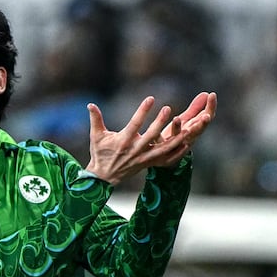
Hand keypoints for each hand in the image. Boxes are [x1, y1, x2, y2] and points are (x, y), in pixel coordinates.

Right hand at [84, 92, 216, 185]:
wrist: (104, 177)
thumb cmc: (99, 154)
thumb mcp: (95, 136)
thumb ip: (95, 119)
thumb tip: (90, 104)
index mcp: (123, 141)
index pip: (135, 123)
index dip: (143, 110)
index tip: (151, 98)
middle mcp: (135, 150)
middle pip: (151, 135)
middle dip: (160, 122)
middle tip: (168, 109)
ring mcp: (143, 158)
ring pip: (162, 148)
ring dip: (174, 139)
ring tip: (186, 129)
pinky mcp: (148, 164)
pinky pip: (165, 158)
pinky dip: (175, 152)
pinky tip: (186, 144)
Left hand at [160, 91, 216, 145]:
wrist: (162, 155)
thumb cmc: (176, 135)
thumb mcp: (186, 120)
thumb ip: (195, 108)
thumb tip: (206, 93)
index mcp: (195, 129)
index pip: (207, 117)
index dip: (210, 107)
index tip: (212, 94)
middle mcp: (188, 137)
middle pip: (198, 130)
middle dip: (203, 124)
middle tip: (207, 116)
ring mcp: (176, 143)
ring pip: (180, 138)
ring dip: (178, 129)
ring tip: (177, 119)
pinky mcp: (163, 147)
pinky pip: (163, 142)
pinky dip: (163, 135)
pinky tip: (166, 125)